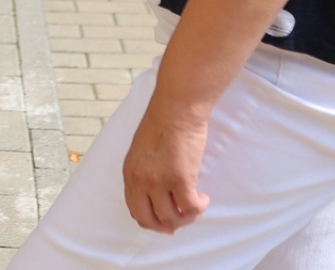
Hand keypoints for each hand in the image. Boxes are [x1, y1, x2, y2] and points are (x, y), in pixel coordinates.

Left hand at [122, 99, 210, 232]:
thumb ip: (146, 170)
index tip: (164, 221)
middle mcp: (141, 180)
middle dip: (166, 226)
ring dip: (187, 216)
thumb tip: (158, 192)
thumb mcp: (142, 149)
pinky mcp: (180, 179)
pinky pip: (190, 207)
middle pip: (149, 220)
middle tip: (180, 223)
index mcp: (130, 172)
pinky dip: (200, 208)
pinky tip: (204, 198)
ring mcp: (159, 181)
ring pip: (172, 217)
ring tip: (197, 205)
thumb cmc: (163, 122)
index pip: (134, 209)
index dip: (150, 221)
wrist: (176, 107)